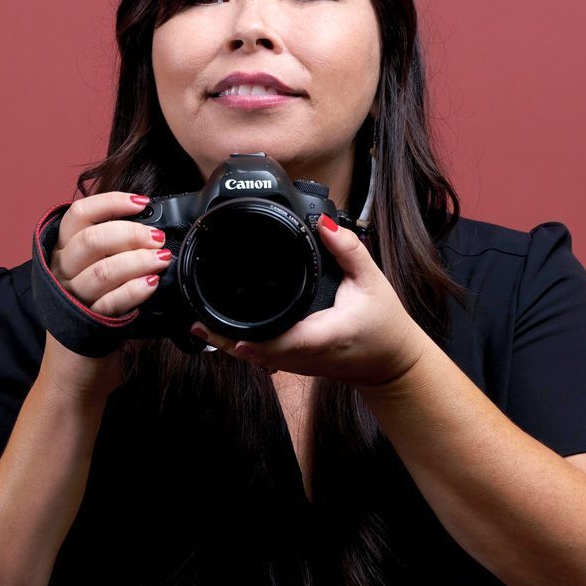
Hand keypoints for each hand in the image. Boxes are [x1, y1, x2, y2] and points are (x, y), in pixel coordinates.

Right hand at [39, 192, 172, 398]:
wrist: (75, 374)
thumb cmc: (93, 319)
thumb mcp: (96, 278)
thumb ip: (113, 252)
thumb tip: (151, 228)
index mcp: (63, 253)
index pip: (79, 215)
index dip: (110, 203)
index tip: (141, 204)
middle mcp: (61, 272)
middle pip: (91, 240)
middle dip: (130, 234)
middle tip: (157, 238)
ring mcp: (71, 300)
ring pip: (101, 271)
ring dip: (137, 260)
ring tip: (162, 259)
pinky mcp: (85, 325)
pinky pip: (110, 302)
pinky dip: (134, 289)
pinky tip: (152, 283)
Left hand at [192, 216, 431, 388]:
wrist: (391, 363)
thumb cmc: (384, 325)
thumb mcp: (372, 281)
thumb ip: (349, 249)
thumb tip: (325, 222)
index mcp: (318, 336)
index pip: (272, 341)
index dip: (240, 335)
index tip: (213, 323)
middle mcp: (302, 355)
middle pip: (251, 351)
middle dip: (221, 337)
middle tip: (194, 317)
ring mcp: (296, 364)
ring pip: (252, 357)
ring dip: (226, 343)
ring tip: (198, 323)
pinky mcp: (295, 363)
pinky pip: (261, 357)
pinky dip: (240, 345)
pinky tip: (222, 332)